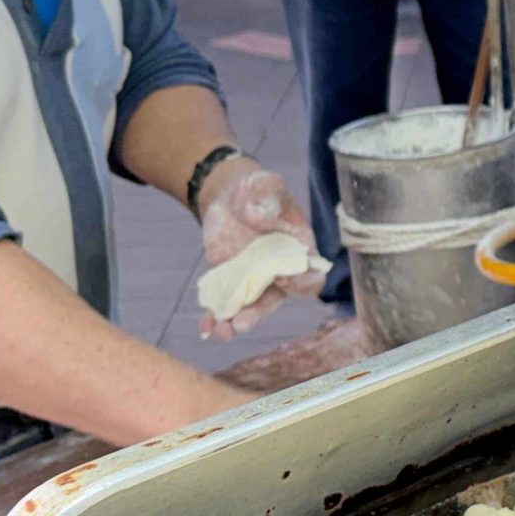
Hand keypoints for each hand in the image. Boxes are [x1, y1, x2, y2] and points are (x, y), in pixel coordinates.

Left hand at [197, 158, 320, 340]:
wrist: (229, 199)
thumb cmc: (256, 190)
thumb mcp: (265, 184)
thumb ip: (269, 193)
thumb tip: (259, 216)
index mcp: (298, 253)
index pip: (309, 277)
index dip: (301, 283)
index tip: (283, 278)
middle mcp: (278, 273)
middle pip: (275, 300)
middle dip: (259, 313)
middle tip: (242, 322)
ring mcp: (252, 281)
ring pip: (249, 308)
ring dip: (235, 322)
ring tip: (222, 331)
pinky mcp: (229, 283)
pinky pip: (224, 305)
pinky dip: (214, 318)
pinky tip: (205, 327)